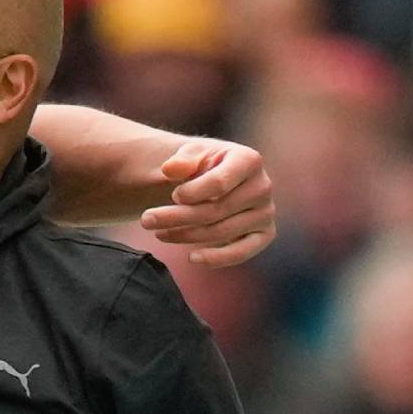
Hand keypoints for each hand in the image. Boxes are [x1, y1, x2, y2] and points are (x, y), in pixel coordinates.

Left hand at [138, 141, 276, 267]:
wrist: (216, 179)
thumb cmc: (202, 166)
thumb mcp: (191, 155)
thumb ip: (181, 160)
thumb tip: (169, 169)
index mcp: (249, 159)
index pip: (219, 183)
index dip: (192, 192)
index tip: (173, 195)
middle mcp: (263, 186)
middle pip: (217, 210)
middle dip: (177, 216)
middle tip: (146, 220)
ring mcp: (266, 212)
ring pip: (221, 231)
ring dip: (186, 235)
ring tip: (159, 233)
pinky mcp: (264, 234)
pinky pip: (242, 252)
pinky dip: (217, 258)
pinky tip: (192, 258)